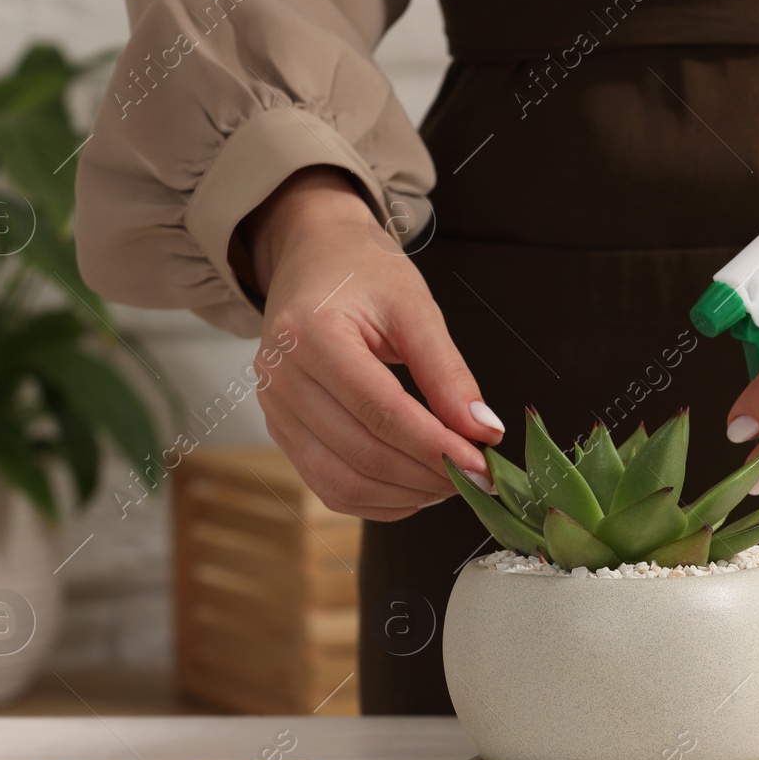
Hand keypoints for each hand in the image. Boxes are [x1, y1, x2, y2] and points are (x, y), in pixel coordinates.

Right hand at [245, 167, 502, 519]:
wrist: (311, 259)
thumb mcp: (414, 306)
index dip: (436, 446)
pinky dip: (377, 500)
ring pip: (343, 482)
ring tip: (452, 483)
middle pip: (362, 453)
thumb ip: (448, 371)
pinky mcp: (280, 432)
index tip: (483, 464)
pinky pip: (329, 486)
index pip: (381, 411)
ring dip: (405, 495)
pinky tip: (416, 488)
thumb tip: (484, 430)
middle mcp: (281, 378)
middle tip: (477, 478)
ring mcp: (274, 410)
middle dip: (427, 475)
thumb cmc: (363, 273)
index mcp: (311, 335)